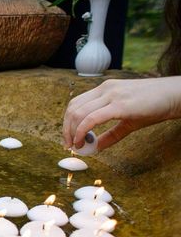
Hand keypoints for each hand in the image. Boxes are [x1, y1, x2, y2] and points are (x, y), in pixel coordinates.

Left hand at [62, 77, 180, 150]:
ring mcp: (111, 95)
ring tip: (76, 146)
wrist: (176, 96)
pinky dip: (82, 132)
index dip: (67, 122)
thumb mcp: (128, 121)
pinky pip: (92, 119)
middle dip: (66, 129)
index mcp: (105, 89)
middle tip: (69, 145)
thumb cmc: (155, 107)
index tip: (69, 138)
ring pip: (79, 113)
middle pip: (73, 108)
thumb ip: (110, 134)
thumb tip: (95, 148)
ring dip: (72, 132)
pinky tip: (83, 143)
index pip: (76, 103)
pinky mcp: (119, 105)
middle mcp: (105, 89)